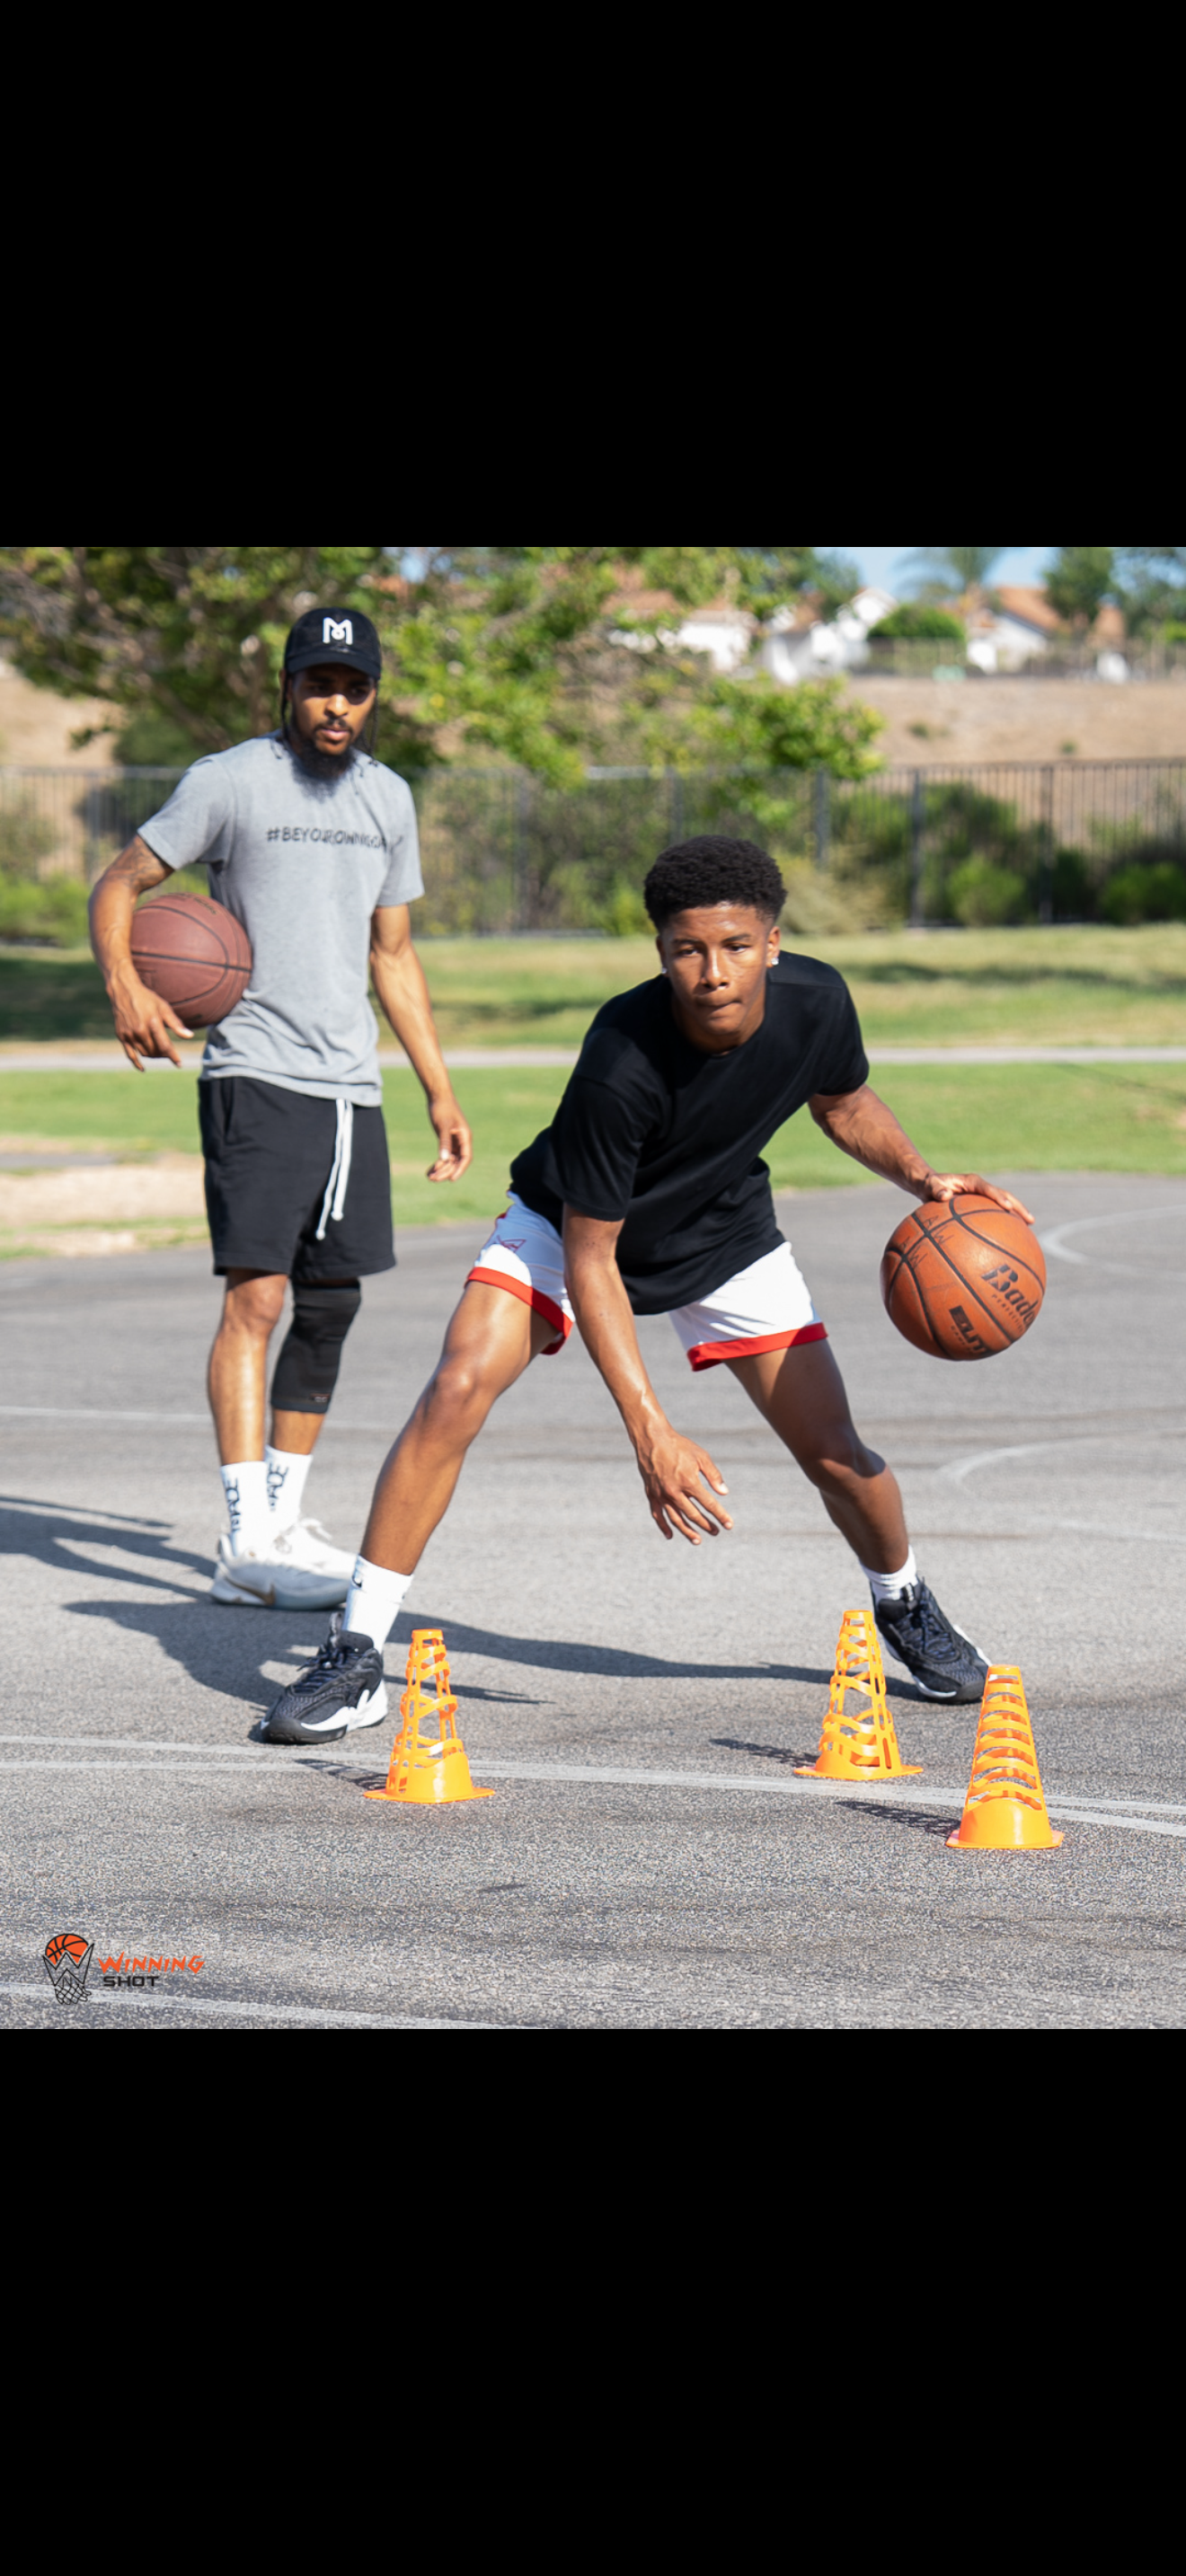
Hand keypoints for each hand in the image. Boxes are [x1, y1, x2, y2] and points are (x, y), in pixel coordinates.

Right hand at [109, 964, 191, 1070]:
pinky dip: (137, 1063)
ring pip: (144, 1054)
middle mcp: (140, 1030)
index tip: (179, 1064)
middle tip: (168, 1053)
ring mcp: (129, 1034)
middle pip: (155, 1051)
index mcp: (152, 1022)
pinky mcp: (121, 1036)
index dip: (173, 1056)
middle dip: (164, 1055)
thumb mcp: (164, 1007)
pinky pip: (130, 1054)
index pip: (165, 1045)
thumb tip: (189, 1036)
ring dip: (153, 1057)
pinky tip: (143, 1068)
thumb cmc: (147, 999)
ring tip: (159, 1053)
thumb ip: (176, 1023)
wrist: (124, 991)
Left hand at [426, 1092, 472, 1181]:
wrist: (438, 1096)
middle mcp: (462, 1141)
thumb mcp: (442, 1126)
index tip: (451, 1179)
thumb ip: (444, 1142)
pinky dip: (438, 1163)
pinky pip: (444, 1156)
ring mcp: (454, 1141)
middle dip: (446, 1171)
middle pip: (456, 1162)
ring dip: (441, 1169)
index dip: (460, 1169)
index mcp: (465, 1137)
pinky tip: (429, 1171)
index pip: (466, 1158)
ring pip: (450, 1161)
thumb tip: (444, 1159)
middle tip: (433, 1179)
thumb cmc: (442, 1108)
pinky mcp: (447, 1140)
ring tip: (429, 1177)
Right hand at [635, 1424, 732, 1542]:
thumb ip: (713, 1475)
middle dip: (706, 1525)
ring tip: (697, 1540)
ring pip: (675, 1519)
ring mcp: (661, 1494)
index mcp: (689, 1481)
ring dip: (687, 1531)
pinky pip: (657, 1514)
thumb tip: (724, 1493)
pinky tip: (670, 1535)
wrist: (652, 1439)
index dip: (720, 1515)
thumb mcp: (701, 1456)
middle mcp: (674, 1491)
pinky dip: (663, 1526)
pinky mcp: (651, 1494)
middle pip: (693, 1514)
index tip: (729, 1525)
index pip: (709, 1503)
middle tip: (716, 1532)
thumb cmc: (679, 1446)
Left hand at [922, 1171, 1033, 1226]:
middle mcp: (981, 1188)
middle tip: (1030, 1220)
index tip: (1006, 1207)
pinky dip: (1006, 1222)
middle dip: (1018, 1207)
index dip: (998, 1197)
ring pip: (1005, 1204)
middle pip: (1005, 1196)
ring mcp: (984, 1197)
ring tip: (1030, 1226)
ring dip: (1017, 1214)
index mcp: (972, 1182)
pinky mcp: (982, 1204)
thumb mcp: (930, 1186)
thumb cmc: (930, 1185)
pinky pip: (996, 1213)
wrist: (931, 1185)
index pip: (988, 1189)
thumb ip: (936, 1190)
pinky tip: (1013, 1236)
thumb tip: (944, 1196)